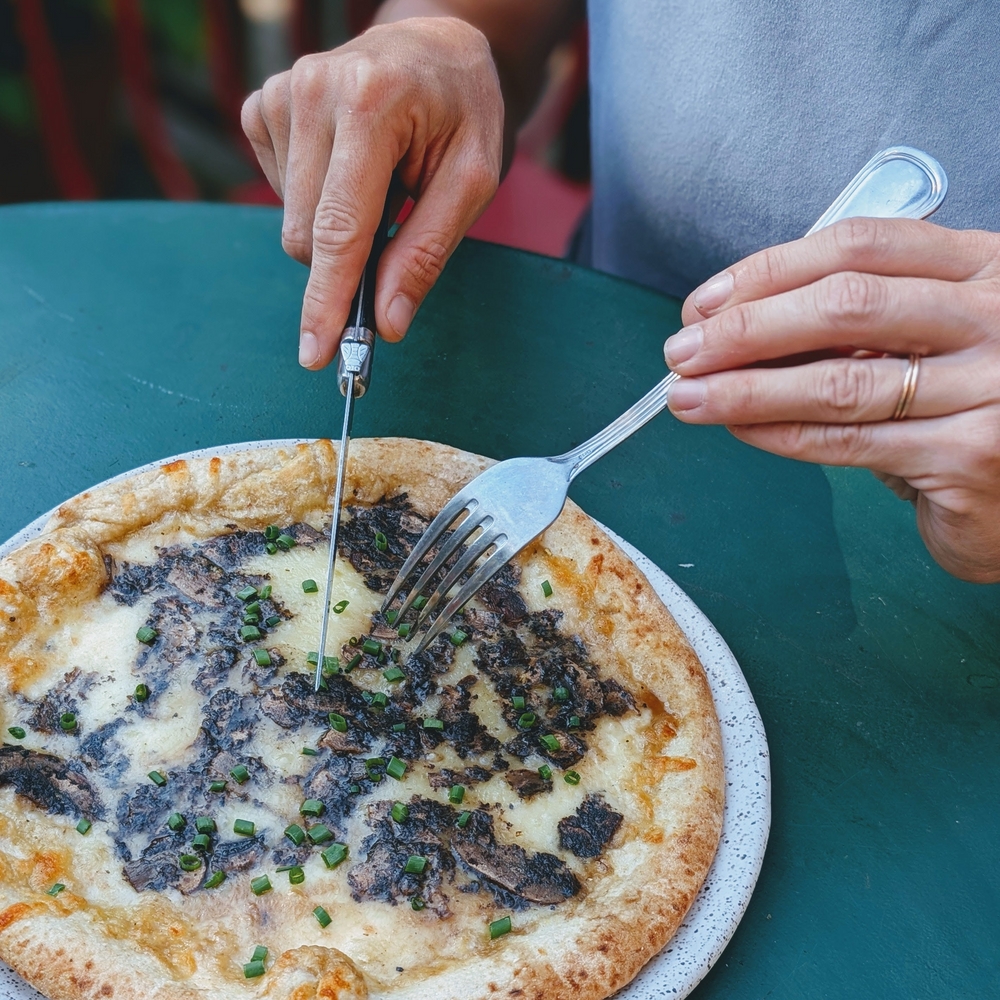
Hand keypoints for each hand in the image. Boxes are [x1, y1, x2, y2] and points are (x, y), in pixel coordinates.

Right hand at [241, 17, 503, 368]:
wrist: (432, 46)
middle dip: (347, 261)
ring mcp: (279, 93)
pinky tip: (346, 164)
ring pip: (291, 222)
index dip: (328, 299)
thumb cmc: (462, 113)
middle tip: (393, 228)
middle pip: (308, 236)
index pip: (341, 228)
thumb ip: (426, 253)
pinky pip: (278, 193)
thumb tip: (387, 323)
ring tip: (377, 178)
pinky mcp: (260, 105)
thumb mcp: (472, 182)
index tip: (315, 353)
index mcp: (371, 104)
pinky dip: (315, 198)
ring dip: (335, 225)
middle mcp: (313, 90)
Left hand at [663, 218, 999, 583]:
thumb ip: (854, 322)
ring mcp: (994, 387)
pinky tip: (739, 427)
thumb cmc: (962, 405)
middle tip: (683, 351)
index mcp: (982, 268)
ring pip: (840, 380)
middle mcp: (999, 317)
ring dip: (747, 388)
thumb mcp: (924, 338)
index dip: (770, 270)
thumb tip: (731, 323)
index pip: (861, 246)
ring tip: (690, 396)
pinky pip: (848, 441)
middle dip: (747, 327)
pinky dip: (781, 433)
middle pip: (847, 304)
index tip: (706, 301)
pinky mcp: (973, 457)